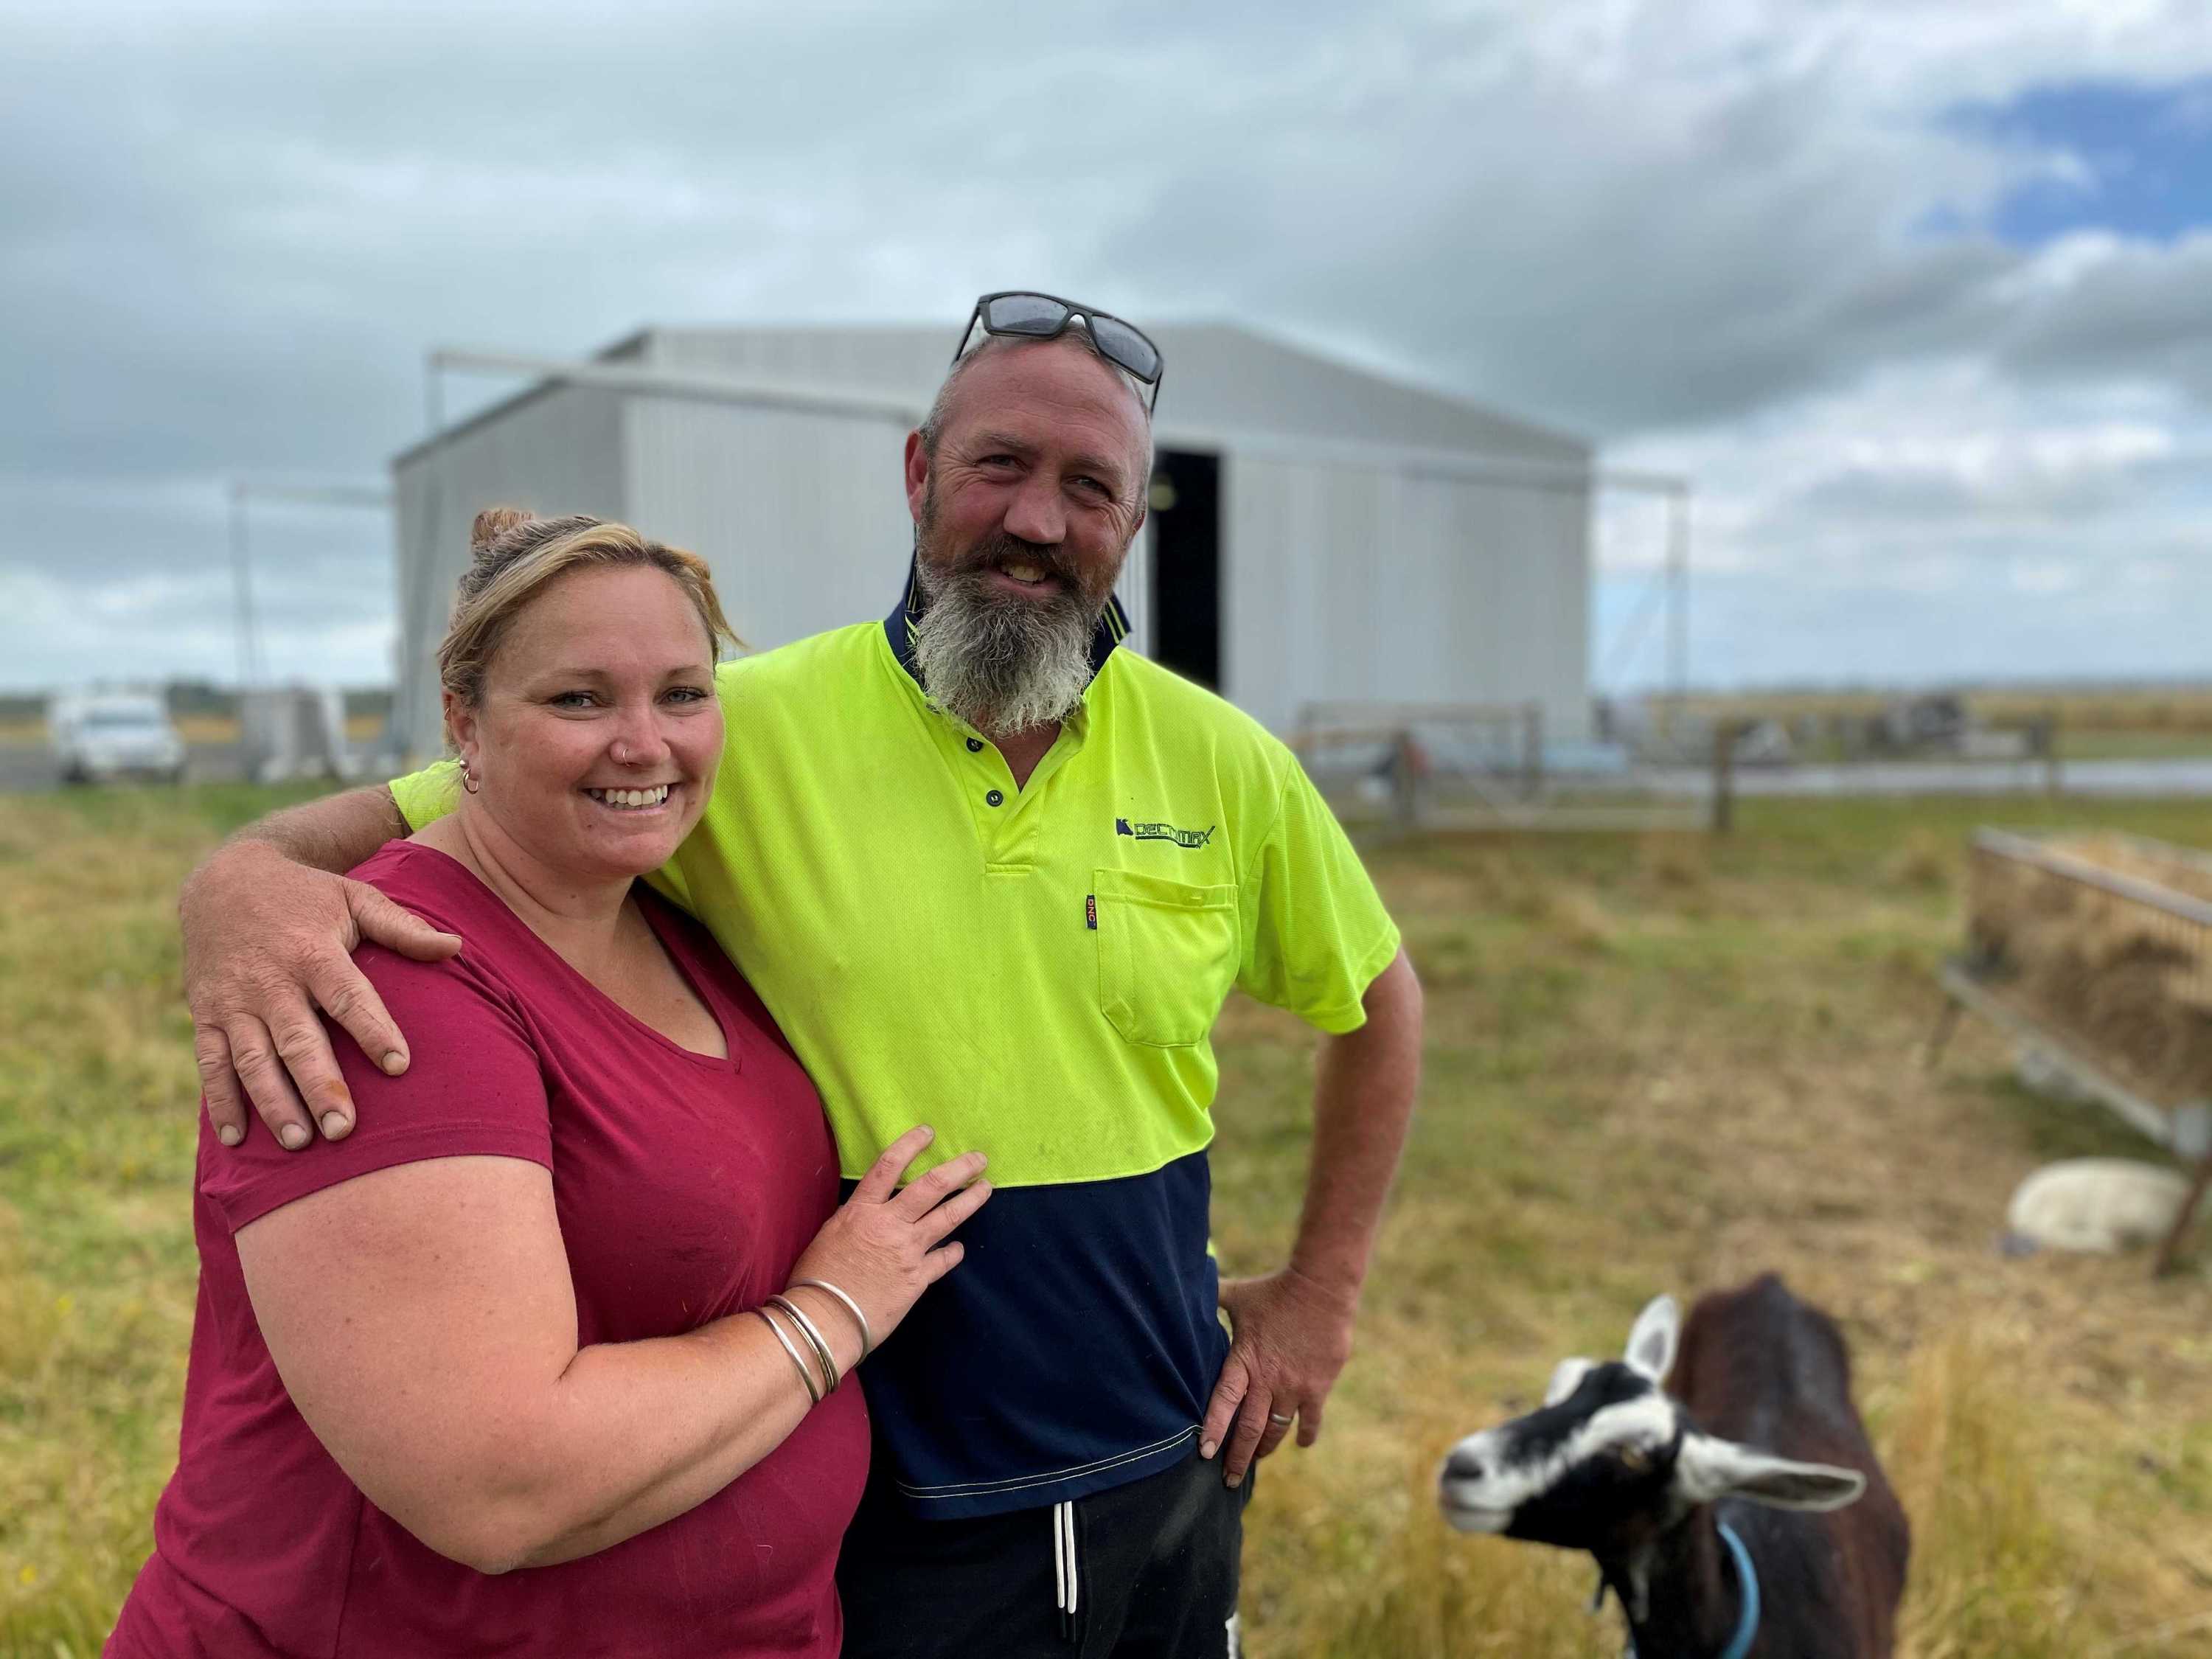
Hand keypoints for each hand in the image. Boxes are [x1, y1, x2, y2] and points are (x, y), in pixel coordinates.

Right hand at [182, 842, 460, 1150]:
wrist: (224, 879)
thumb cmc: (307, 896)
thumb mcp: (355, 898)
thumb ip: (403, 928)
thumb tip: (457, 946)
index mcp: (313, 951)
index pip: (348, 996)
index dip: (373, 1031)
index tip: (400, 1066)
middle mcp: (270, 980)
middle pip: (298, 1039)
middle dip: (319, 1085)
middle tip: (344, 1129)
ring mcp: (234, 1001)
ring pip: (252, 1059)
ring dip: (273, 1102)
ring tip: (299, 1143)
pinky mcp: (206, 1014)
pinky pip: (210, 1062)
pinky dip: (219, 1099)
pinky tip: (234, 1138)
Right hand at [785, 1126, 990, 1361]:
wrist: (824, 1319)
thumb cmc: (816, 1279)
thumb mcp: (830, 1235)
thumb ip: (855, 1219)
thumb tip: (868, 1211)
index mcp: (862, 1211)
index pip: (889, 1166)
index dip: (911, 1144)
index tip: (929, 1132)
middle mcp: (889, 1225)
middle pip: (932, 1186)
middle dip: (959, 1168)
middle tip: (978, 1159)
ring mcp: (907, 1251)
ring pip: (947, 1217)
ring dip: (970, 1200)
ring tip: (985, 1188)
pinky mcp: (918, 1279)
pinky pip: (944, 1259)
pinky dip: (953, 1251)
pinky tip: (959, 1247)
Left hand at [1199, 1267, 1358, 1486]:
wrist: (1321, 1288)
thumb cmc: (1275, 1291)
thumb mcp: (1238, 1294)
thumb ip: (1213, 1298)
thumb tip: (1188, 1287)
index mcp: (1244, 1359)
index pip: (1223, 1401)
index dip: (1213, 1428)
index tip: (1204, 1454)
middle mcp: (1267, 1379)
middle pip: (1249, 1428)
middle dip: (1238, 1457)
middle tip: (1229, 1480)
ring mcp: (1294, 1386)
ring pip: (1276, 1429)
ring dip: (1265, 1449)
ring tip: (1257, 1461)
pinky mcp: (1317, 1387)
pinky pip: (1310, 1420)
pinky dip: (1305, 1435)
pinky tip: (1301, 1445)